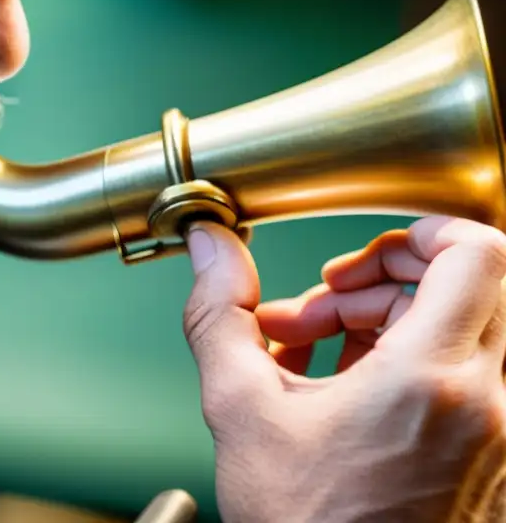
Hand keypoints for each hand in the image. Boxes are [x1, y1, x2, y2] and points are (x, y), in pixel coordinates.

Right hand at [182, 216, 505, 522]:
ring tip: (315, 354)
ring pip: (467, 329)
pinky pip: (468, 374)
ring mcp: (501, 433)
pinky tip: (342, 389)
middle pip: (471, 284)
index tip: (363, 254)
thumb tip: (212, 248)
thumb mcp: (241, 411)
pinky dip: (411, 362)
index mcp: (431, 379)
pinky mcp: (497, 457)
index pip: (475, 252)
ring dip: (392, 321)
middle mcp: (488, 402)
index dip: (419, 232)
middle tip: (326, 307)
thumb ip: (222, 315)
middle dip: (387, 279)